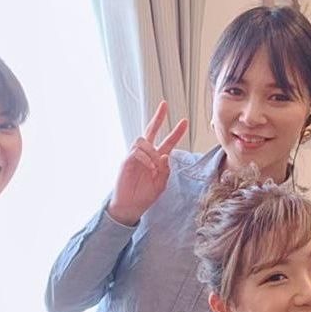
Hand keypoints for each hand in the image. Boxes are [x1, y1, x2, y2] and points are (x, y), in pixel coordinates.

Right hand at [106, 101, 188, 224]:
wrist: (130, 207)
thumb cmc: (144, 196)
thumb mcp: (160, 185)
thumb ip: (165, 171)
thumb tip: (165, 155)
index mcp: (156, 159)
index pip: (167, 142)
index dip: (176, 132)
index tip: (184, 122)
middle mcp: (145, 155)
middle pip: (151, 130)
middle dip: (158, 117)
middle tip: (164, 104)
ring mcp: (135, 156)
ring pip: (144, 141)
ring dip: (152, 152)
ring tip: (153, 168)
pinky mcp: (126, 161)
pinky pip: (137, 153)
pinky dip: (145, 159)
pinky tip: (148, 169)